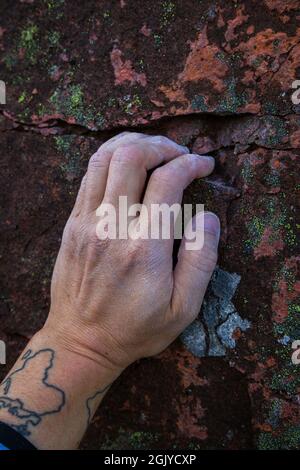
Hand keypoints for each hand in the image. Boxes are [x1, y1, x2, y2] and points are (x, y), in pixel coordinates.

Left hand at [45, 132, 219, 372]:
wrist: (81, 341)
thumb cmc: (135, 328)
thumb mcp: (183, 309)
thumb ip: (200, 260)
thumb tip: (208, 217)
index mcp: (144, 247)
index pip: (167, 182)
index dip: (191, 164)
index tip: (204, 165)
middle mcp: (112, 226)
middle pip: (131, 157)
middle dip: (162, 146)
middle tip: (179, 154)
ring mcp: (86, 222)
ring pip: (104, 158)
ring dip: (133, 144)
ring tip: (154, 150)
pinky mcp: (72, 224)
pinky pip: (89, 175)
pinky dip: (110, 158)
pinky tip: (127, 165)